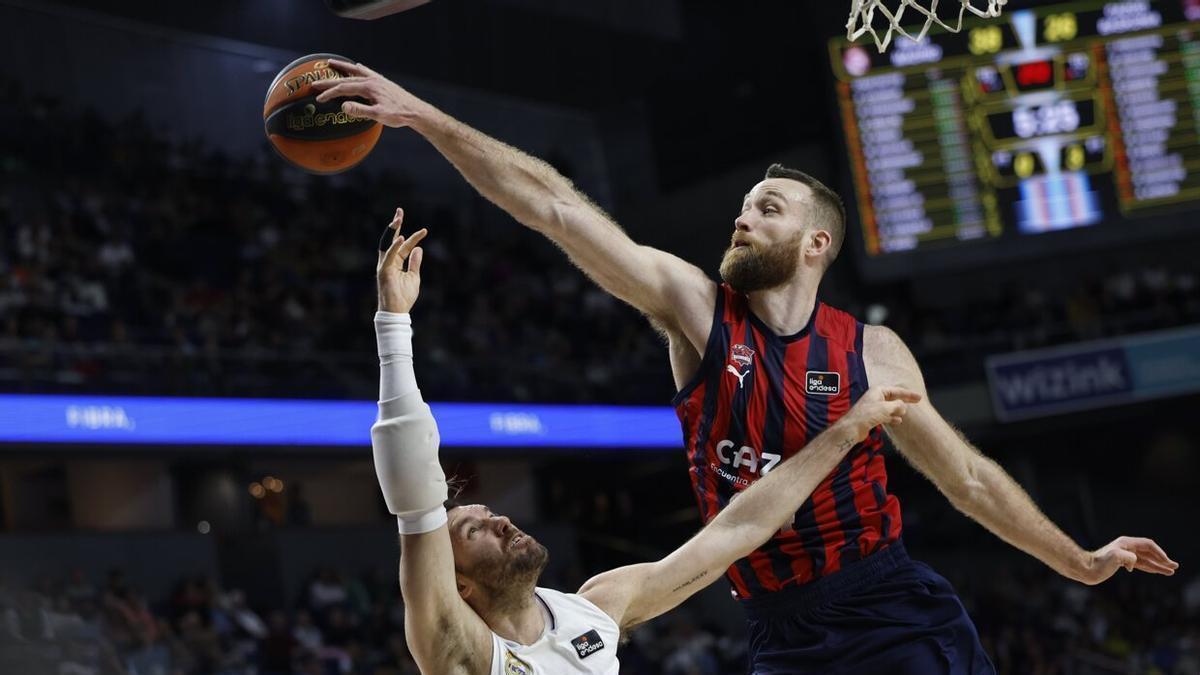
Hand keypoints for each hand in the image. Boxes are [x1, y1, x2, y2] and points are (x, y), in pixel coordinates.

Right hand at [311, 60, 433, 127]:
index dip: (329, 93)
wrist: (416, 111)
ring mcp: (378, 80)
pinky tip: (357, 66)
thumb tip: (343, 106)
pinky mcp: (383, 82)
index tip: (318, 98)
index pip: (344, 88)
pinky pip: (367, 72)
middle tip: (314, 82)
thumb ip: (360, 111)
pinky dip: (359, 69)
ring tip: (331, 62)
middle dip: (329, 81)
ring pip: (356, 71)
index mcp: (369, 87)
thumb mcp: (379, 115)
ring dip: (342, 67)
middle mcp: (372, 80)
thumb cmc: (398, 115)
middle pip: (346, 79)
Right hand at [377, 208, 427, 312]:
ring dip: (392, 230)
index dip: (414, 238)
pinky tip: (400, 237)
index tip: (425, 231)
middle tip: (399, 211)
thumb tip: (419, 248)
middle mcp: (389, 261)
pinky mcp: (384, 271)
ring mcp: (385, 265)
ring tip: (398, 217)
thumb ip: (415, 262)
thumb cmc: (404, 296)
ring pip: (387, 243)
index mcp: (396, 262)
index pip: (405, 246)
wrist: (397, 311)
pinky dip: (394, 247)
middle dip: (395, 225)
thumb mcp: (414, 277)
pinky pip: (389, 256)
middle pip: (391, 239)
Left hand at [836, 386, 921, 442]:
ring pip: (890, 407)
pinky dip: (892, 417)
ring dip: (897, 410)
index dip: (908, 394)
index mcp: (878, 391)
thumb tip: (903, 407)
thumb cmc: (868, 414)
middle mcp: (876, 397)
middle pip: (894, 397)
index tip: (919, 397)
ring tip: (904, 413)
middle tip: (917, 401)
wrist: (853, 427)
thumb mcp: (886, 408)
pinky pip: (886, 415)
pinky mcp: (872, 417)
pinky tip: (898, 421)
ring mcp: (874, 407)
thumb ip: (897, 406)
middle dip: (905, 400)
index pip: (897, 391)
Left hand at [1076, 536, 1178, 584]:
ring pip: (1145, 559)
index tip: (1168, 563)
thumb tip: (1134, 561)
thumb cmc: (1097, 564)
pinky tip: (1156, 570)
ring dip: (1158, 565)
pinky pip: (1139, 564)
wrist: (1084, 569)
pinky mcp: (1121, 563)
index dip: (1160, 554)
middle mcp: (1126, 547)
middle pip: (1149, 552)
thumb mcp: (1114, 558)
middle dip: (1162, 560)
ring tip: (1170, 572)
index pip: (1148, 545)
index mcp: (1126, 543)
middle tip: (1174, 567)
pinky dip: (1149, 567)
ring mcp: (1124, 555)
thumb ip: (1128, 557)